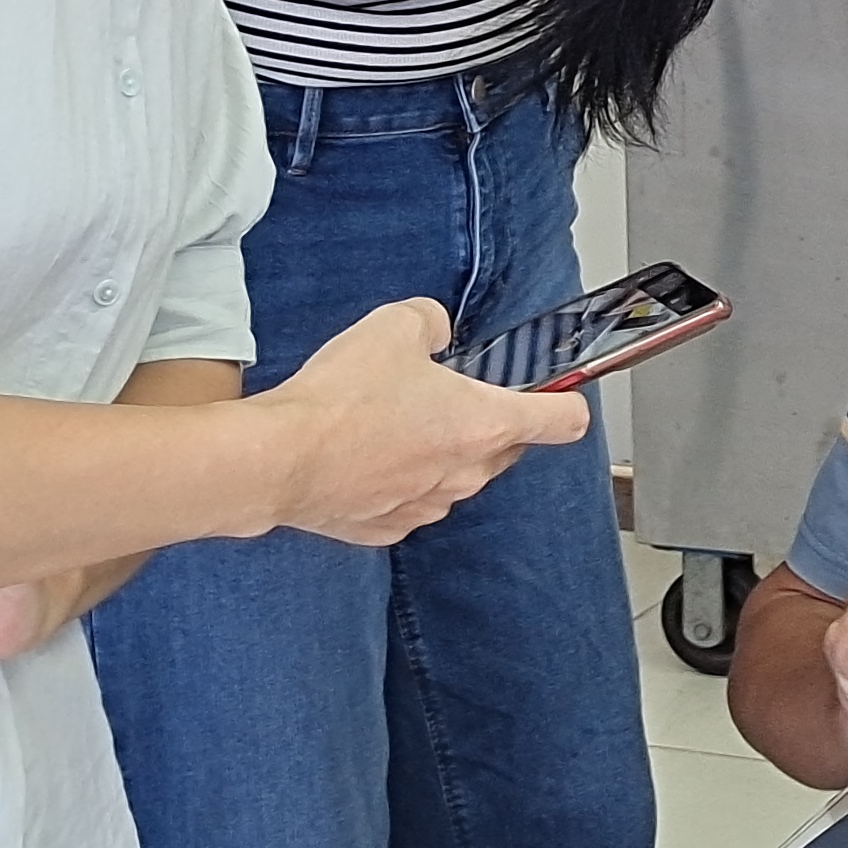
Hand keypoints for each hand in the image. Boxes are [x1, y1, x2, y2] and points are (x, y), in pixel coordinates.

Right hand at [255, 299, 590, 545]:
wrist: (280, 461)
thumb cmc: (340, 400)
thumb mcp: (393, 326)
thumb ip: (430, 321)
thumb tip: (435, 330)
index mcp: (486, 423)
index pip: (563, 419)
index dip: (567, 401)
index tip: (561, 394)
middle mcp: (468, 472)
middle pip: (506, 447)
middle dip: (488, 422)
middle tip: (444, 395)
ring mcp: (430, 505)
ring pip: (457, 475)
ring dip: (439, 452)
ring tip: (391, 423)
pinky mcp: (390, 526)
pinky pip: (410, 499)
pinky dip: (396, 479)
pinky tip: (363, 456)